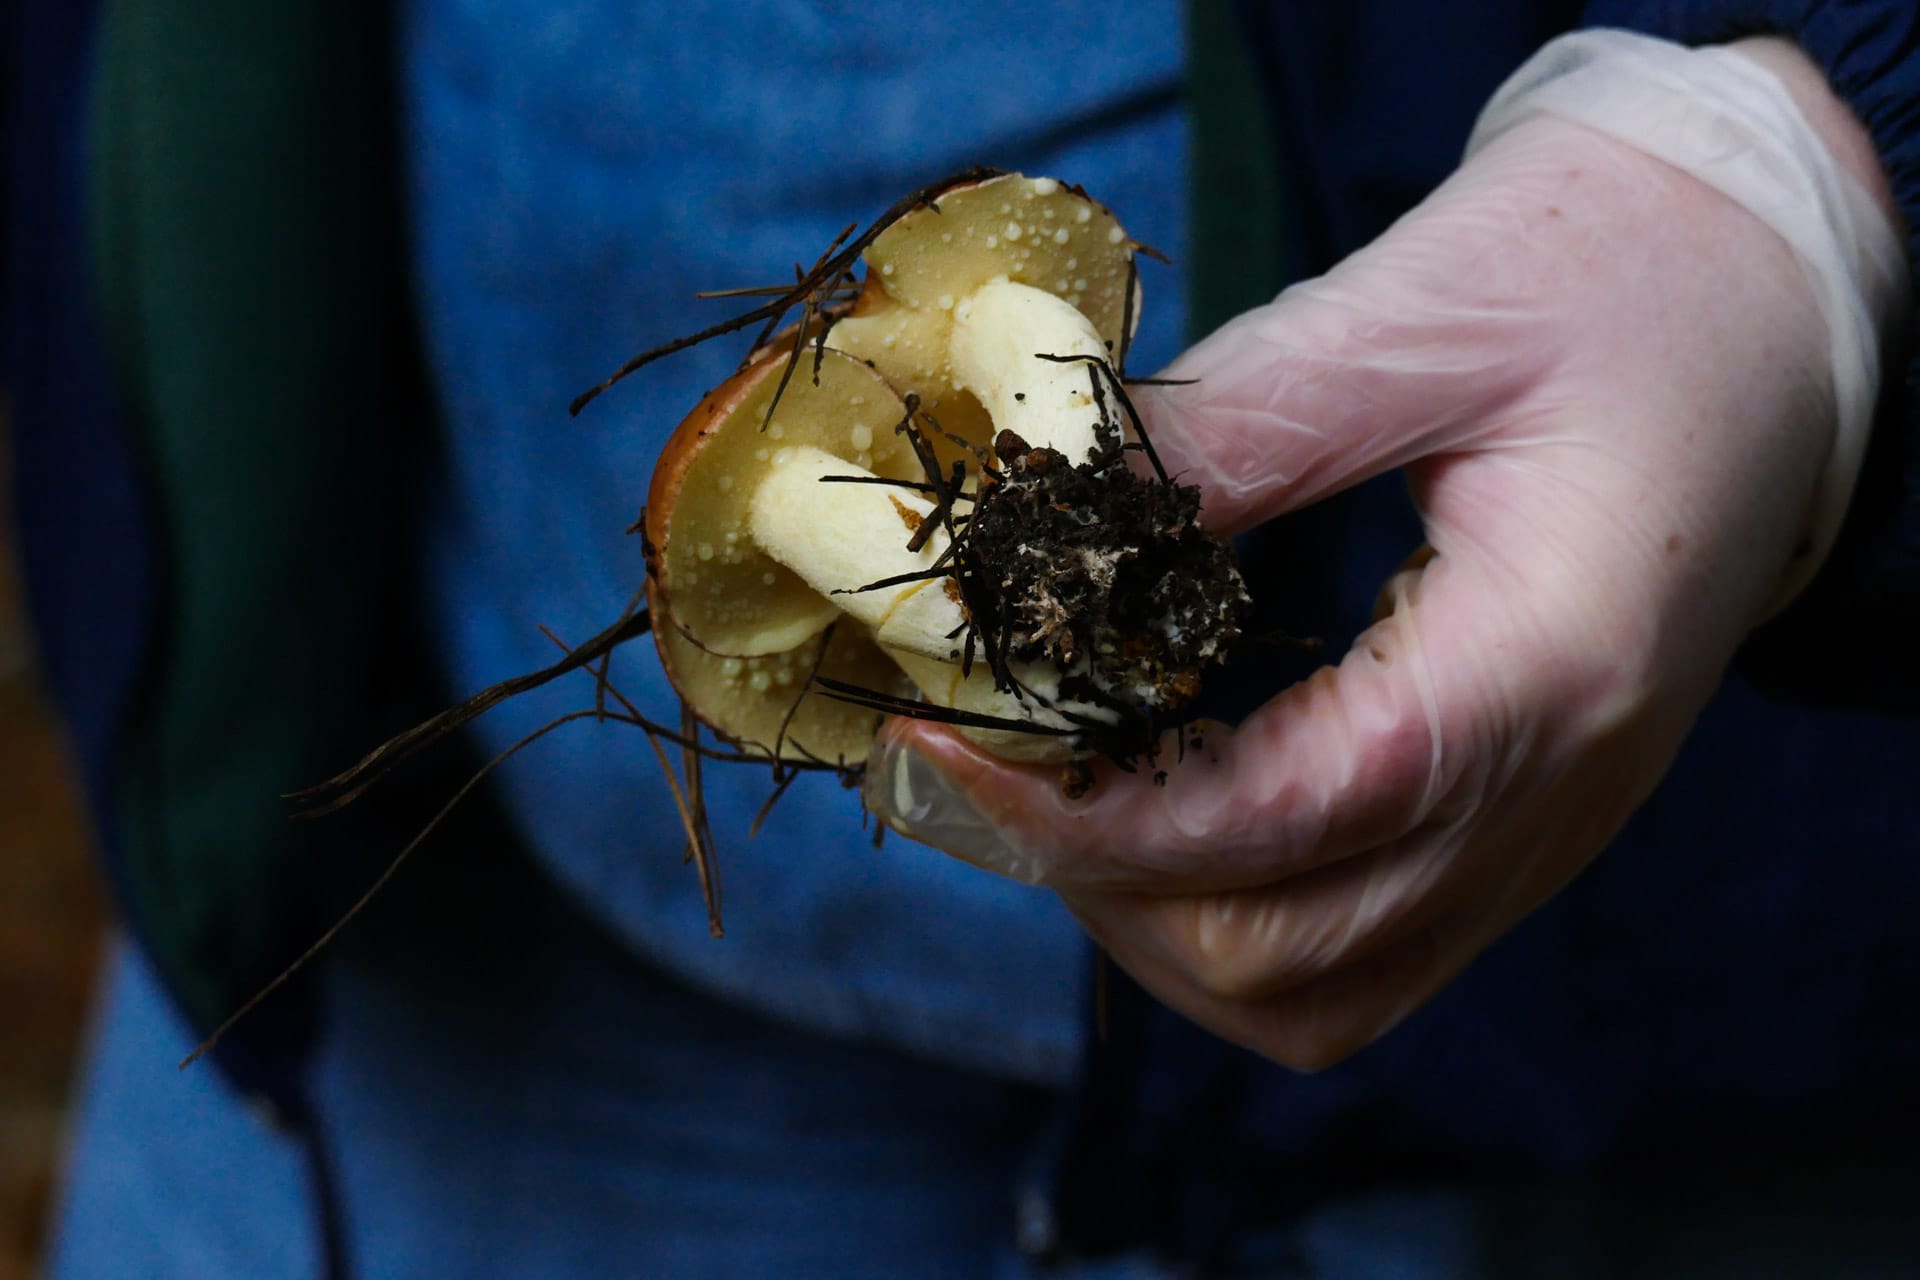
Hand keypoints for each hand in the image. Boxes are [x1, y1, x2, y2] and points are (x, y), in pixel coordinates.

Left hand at [865, 38, 1903, 1068]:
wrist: (1767, 302)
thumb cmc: (1613, 277)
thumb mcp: (1411, 318)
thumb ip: (1222, 436)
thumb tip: (1032, 519)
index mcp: (1541, 666)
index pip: (1279, 824)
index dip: (1085, 816)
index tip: (947, 743)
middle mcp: (1554, 794)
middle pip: (1278, 958)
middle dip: (1093, 880)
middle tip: (986, 757)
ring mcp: (1545, 829)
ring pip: (1313, 997)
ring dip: (1154, 921)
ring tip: (1063, 789)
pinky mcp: (1522, 824)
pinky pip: (1359, 955)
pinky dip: (1230, 915)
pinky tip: (1162, 802)